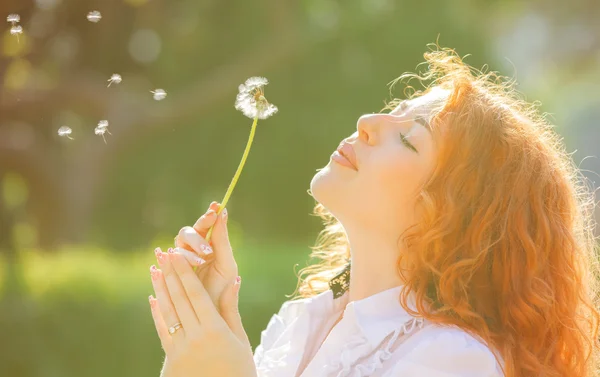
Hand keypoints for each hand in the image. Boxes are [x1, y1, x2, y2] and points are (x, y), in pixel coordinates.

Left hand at [149, 249, 256, 376]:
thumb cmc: (240, 371)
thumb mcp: (241, 340)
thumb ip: (231, 309)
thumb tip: (233, 280)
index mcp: (214, 330)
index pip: (195, 294)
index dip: (184, 272)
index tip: (177, 254)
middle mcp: (195, 337)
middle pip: (179, 299)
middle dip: (170, 274)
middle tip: (163, 253)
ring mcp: (180, 350)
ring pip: (167, 313)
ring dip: (160, 289)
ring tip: (155, 270)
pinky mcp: (171, 361)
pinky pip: (162, 332)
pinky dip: (157, 314)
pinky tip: (153, 300)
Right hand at [171, 202, 244, 343]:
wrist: (211, 313)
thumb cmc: (222, 288)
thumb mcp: (226, 264)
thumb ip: (223, 240)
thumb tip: (224, 211)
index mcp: (209, 243)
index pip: (207, 223)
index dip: (209, 214)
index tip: (215, 208)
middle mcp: (193, 247)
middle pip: (190, 231)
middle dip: (198, 236)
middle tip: (209, 247)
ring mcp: (180, 258)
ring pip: (178, 244)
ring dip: (189, 251)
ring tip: (201, 261)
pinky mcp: (170, 270)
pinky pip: (167, 260)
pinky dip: (171, 261)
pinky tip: (171, 264)